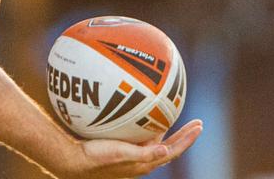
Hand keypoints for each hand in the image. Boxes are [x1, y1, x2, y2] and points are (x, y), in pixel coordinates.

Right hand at [58, 120, 202, 178]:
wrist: (75, 160)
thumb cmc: (97, 158)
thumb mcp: (122, 155)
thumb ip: (144, 154)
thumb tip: (166, 149)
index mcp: (144, 163)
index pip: (172, 150)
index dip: (187, 139)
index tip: (199, 126)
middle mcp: (141, 159)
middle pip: (169, 145)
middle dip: (183, 134)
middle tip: (196, 122)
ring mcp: (132, 153)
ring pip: (155, 140)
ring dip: (167, 128)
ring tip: (173, 114)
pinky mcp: (122, 146)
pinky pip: (140, 134)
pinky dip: (147, 124)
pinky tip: (142, 111)